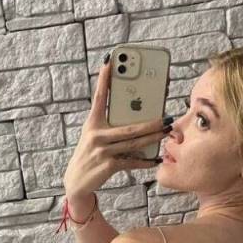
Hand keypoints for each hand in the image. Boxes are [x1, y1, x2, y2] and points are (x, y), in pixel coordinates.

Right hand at [63, 56, 171, 197]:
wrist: (76, 182)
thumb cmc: (91, 155)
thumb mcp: (95, 137)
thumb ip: (111, 127)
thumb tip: (137, 120)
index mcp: (92, 123)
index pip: (99, 97)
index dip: (104, 79)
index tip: (110, 60)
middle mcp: (96, 134)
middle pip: (129, 126)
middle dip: (150, 121)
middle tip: (166, 116)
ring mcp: (102, 150)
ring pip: (134, 142)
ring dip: (153, 138)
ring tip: (166, 132)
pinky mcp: (107, 165)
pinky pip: (131, 161)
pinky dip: (145, 161)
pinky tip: (156, 158)